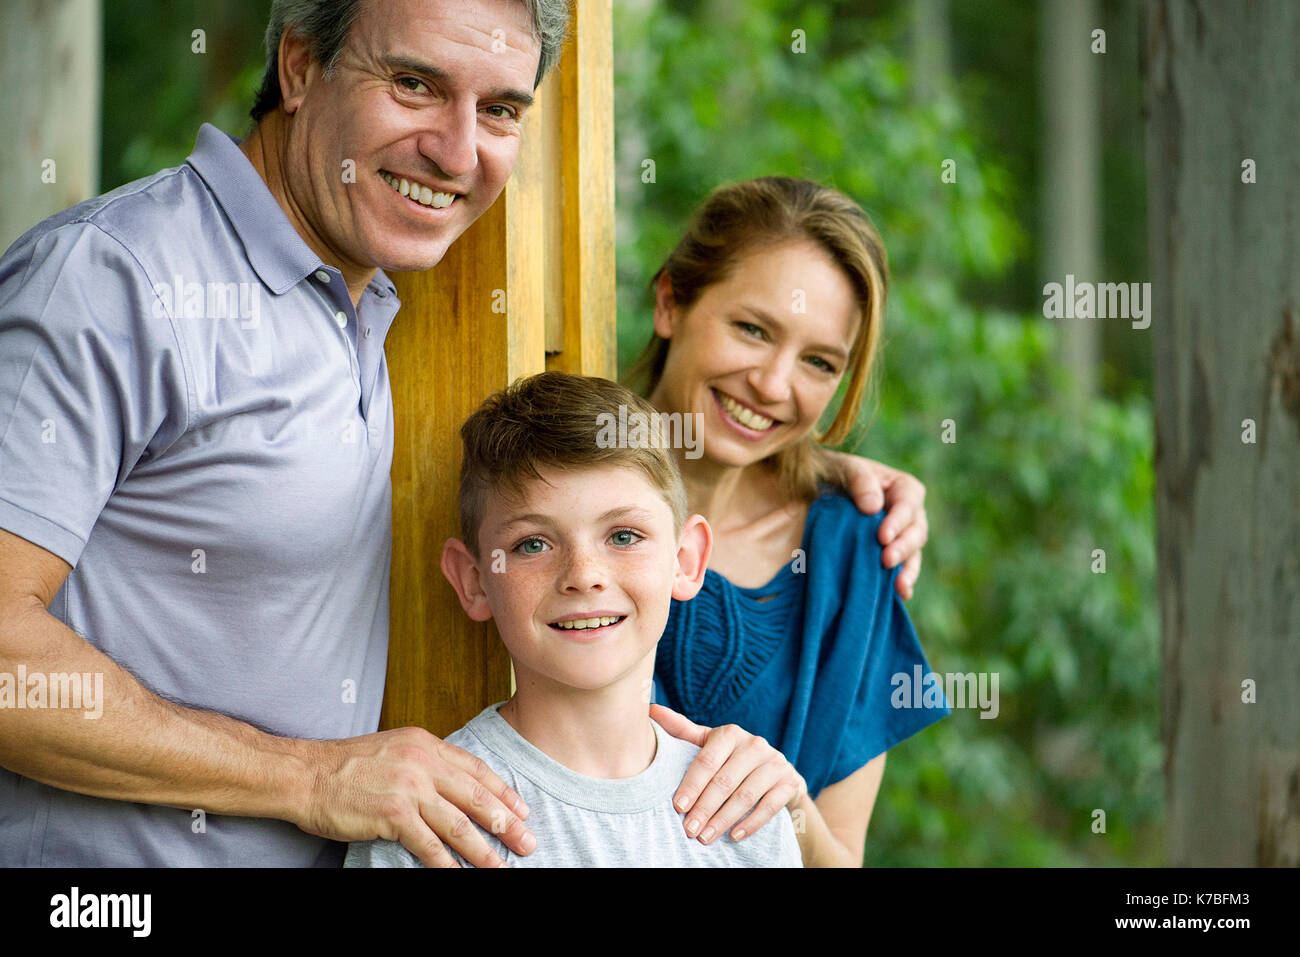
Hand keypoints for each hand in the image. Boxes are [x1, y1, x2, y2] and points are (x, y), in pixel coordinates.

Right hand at [296, 728, 533, 867]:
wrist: (306, 775)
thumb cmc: (346, 765)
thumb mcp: (395, 750)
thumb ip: (425, 763)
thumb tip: (455, 785)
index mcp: (426, 744)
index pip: (476, 769)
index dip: (503, 792)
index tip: (522, 811)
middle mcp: (423, 763)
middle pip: (476, 797)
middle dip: (506, 823)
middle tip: (527, 842)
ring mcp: (409, 788)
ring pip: (458, 824)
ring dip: (483, 850)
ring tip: (502, 867)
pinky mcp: (393, 814)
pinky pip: (429, 845)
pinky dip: (447, 864)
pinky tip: (460, 875)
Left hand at [650, 704, 805, 843]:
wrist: (776, 773)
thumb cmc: (732, 758)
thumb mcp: (709, 742)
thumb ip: (682, 730)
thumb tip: (650, 710)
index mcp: (730, 734)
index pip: (707, 761)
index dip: (691, 785)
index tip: (678, 807)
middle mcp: (754, 744)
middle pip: (725, 781)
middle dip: (705, 808)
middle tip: (689, 830)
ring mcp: (774, 763)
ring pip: (746, 795)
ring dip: (724, 819)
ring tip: (706, 837)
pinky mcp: (789, 782)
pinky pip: (770, 806)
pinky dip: (751, 823)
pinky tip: (734, 836)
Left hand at [829, 451, 927, 599]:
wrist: (816, 493)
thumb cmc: (834, 474)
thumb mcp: (844, 468)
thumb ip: (859, 481)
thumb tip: (873, 507)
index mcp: (902, 488)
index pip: (909, 504)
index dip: (898, 521)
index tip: (882, 537)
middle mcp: (907, 515)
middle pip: (916, 532)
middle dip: (904, 548)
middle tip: (887, 561)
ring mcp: (900, 538)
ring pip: (913, 555)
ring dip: (907, 570)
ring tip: (899, 586)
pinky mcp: (888, 556)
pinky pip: (902, 571)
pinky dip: (902, 582)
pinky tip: (900, 595)